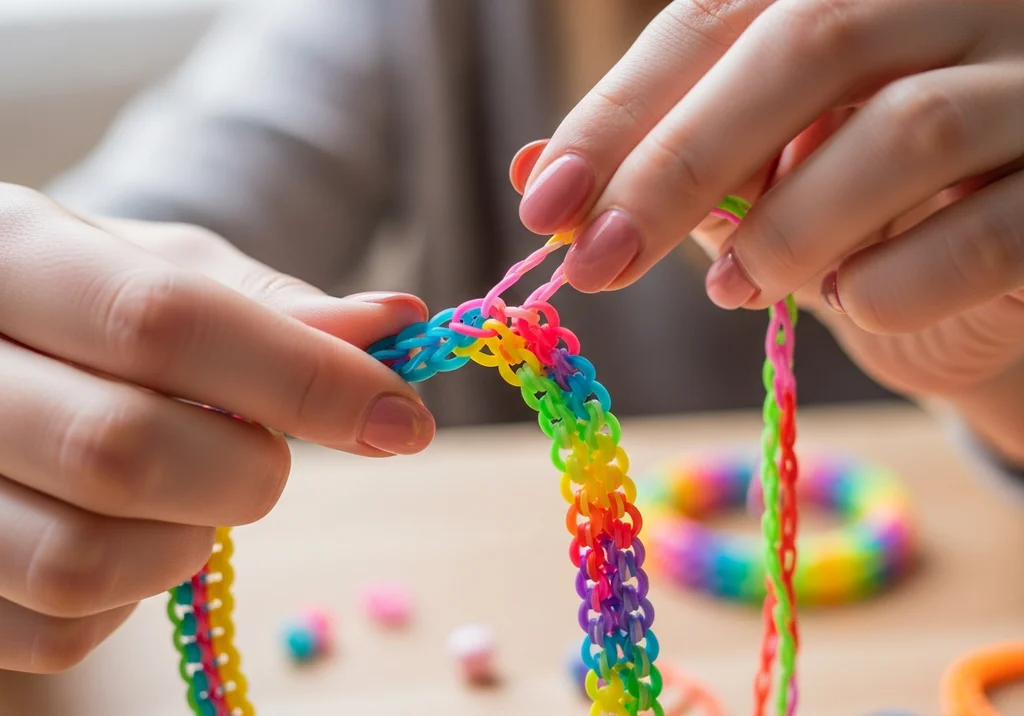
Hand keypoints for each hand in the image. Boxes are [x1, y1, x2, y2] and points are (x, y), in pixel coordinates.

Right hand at [0, 184, 433, 672]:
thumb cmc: (89, 304)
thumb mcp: (167, 272)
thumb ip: (273, 306)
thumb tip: (397, 322)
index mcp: (11, 253)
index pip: (161, 323)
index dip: (302, 379)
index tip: (401, 417)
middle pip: (121, 449)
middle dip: (245, 469)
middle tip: (268, 455)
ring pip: (81, 560)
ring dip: (186, 541)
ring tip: (194, 494)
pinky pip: (57, 629)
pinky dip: (132, 593)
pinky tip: (131, 532)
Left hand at [511, 0, 1023, 460]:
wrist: (994, 272)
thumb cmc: (856, 214)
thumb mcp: (751, 178)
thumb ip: (664, 163)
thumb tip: (535, 174)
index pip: (718, 14)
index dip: (620, 112)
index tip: (545, 207)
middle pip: (811, 41)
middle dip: (679, 166)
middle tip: (598, 266)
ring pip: (909, 128)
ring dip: (789, 229)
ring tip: (735, 290)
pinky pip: (987, 233)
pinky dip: (890, 284)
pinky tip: (852, 302)